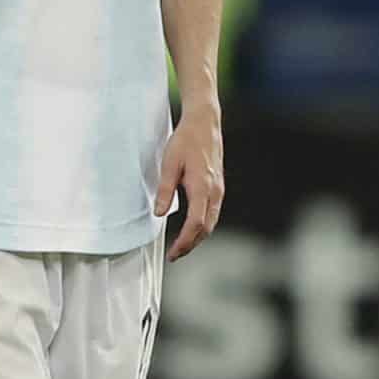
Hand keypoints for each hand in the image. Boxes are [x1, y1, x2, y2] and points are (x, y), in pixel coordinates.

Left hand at [155, 101, 224, 260]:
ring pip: (211, 222)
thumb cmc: (186, 141)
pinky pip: (213, 213)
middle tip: (175, 255)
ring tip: (182, 245)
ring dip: (198, 237)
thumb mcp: (169, 164)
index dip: (184, 242)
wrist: (205, 123)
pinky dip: (203, 225)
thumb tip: (159, 213)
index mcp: (202, 188)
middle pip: (206, 228)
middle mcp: (214, 192)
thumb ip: (165, 190)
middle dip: (191, 244)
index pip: (195, 225)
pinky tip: (193, 227)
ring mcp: (218, 189)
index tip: (173, 253)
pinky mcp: (218, 186)